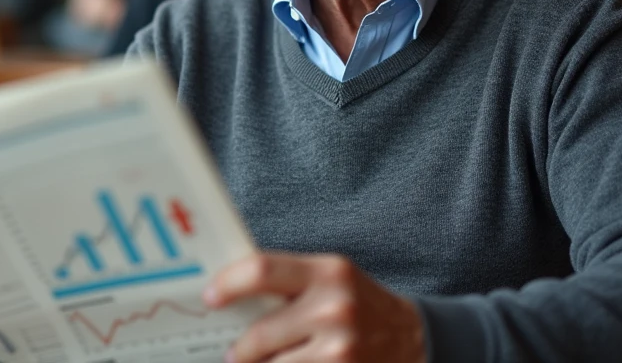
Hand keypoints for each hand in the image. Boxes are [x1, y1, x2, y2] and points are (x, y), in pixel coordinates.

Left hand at [204, 253, 425, 362]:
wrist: (411, 337)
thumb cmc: (357, 302)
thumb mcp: (328, 277)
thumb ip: (285, 279)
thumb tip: (226, 289)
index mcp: (328, 271)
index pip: (261, 270)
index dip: (227, 284)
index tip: (210, 298)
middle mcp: (335, 308)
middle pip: (260, 334)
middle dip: (239, 349)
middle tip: (232, 351)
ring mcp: (341, 348)